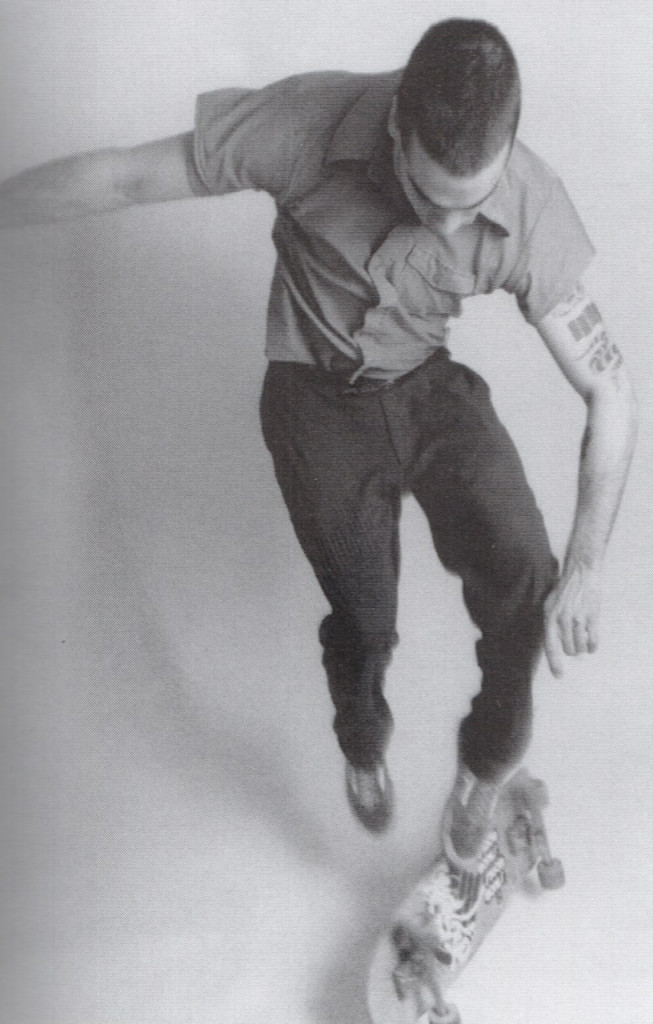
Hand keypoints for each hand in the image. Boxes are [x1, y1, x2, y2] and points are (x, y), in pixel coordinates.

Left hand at [543, 560, 601, 677]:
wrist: (581, 574)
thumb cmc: (564, 591)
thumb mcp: (549, 605)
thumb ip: (550, 623)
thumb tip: (553, 644)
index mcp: (549, 617)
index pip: (549, 646)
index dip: (554, 663)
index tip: (559, 676)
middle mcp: (561, 619)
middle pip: (567, 649)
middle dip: (571, 650)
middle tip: (574, 645)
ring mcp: (577, 618)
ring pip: (580, 646)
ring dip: (582, 648)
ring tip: (582, 643)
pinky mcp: (591, 616)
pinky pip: (593, 640)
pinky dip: (593, 646)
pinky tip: (592, 646)